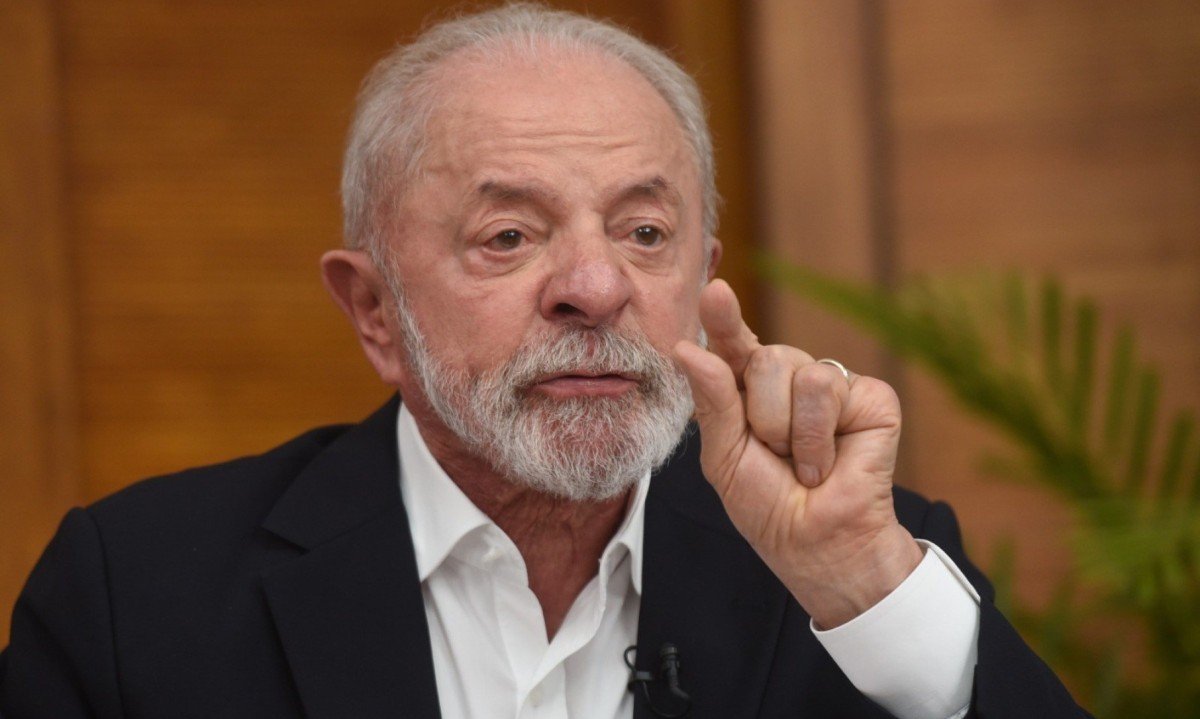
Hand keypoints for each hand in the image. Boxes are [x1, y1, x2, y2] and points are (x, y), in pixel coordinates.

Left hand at [673, 280, 922, 627]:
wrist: (816, 544)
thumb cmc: (768, 506)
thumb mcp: (724, 457)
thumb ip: (712, 401)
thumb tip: (688, 347)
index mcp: (749, 390)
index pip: (734, 345)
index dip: (725, 319)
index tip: (715, 291)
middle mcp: (791, 379)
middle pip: (763, 356)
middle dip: (760, 417)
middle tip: (775, 456)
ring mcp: (832, 384)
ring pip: (795, 369)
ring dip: (789, 431)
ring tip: (802, 463)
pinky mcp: (870, 396)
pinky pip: (828, 388)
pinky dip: (819, 438)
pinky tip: (832, 461)